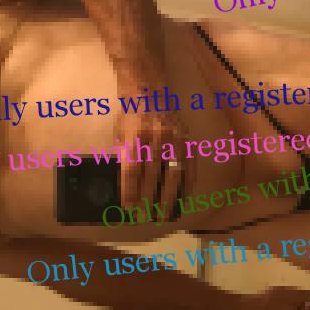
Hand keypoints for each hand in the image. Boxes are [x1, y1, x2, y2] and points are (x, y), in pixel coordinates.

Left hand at [114, 87, 193, 208]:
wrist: (149, 91)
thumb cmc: (130, 115)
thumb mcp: (119, 134)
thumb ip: (123, 157)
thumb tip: (126, 185)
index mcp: (135, 137)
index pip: (132, 171)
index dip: (130, 192)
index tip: (129, 210)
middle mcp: (156, 138)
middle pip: (152, 176)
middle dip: (149, 200)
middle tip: (146, 218)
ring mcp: (174, 139)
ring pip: (172, 174)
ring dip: (168, 197)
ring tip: (164, 215)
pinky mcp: (187, 140)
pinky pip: (189, 166)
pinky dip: (187, 185)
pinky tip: (184, 199)